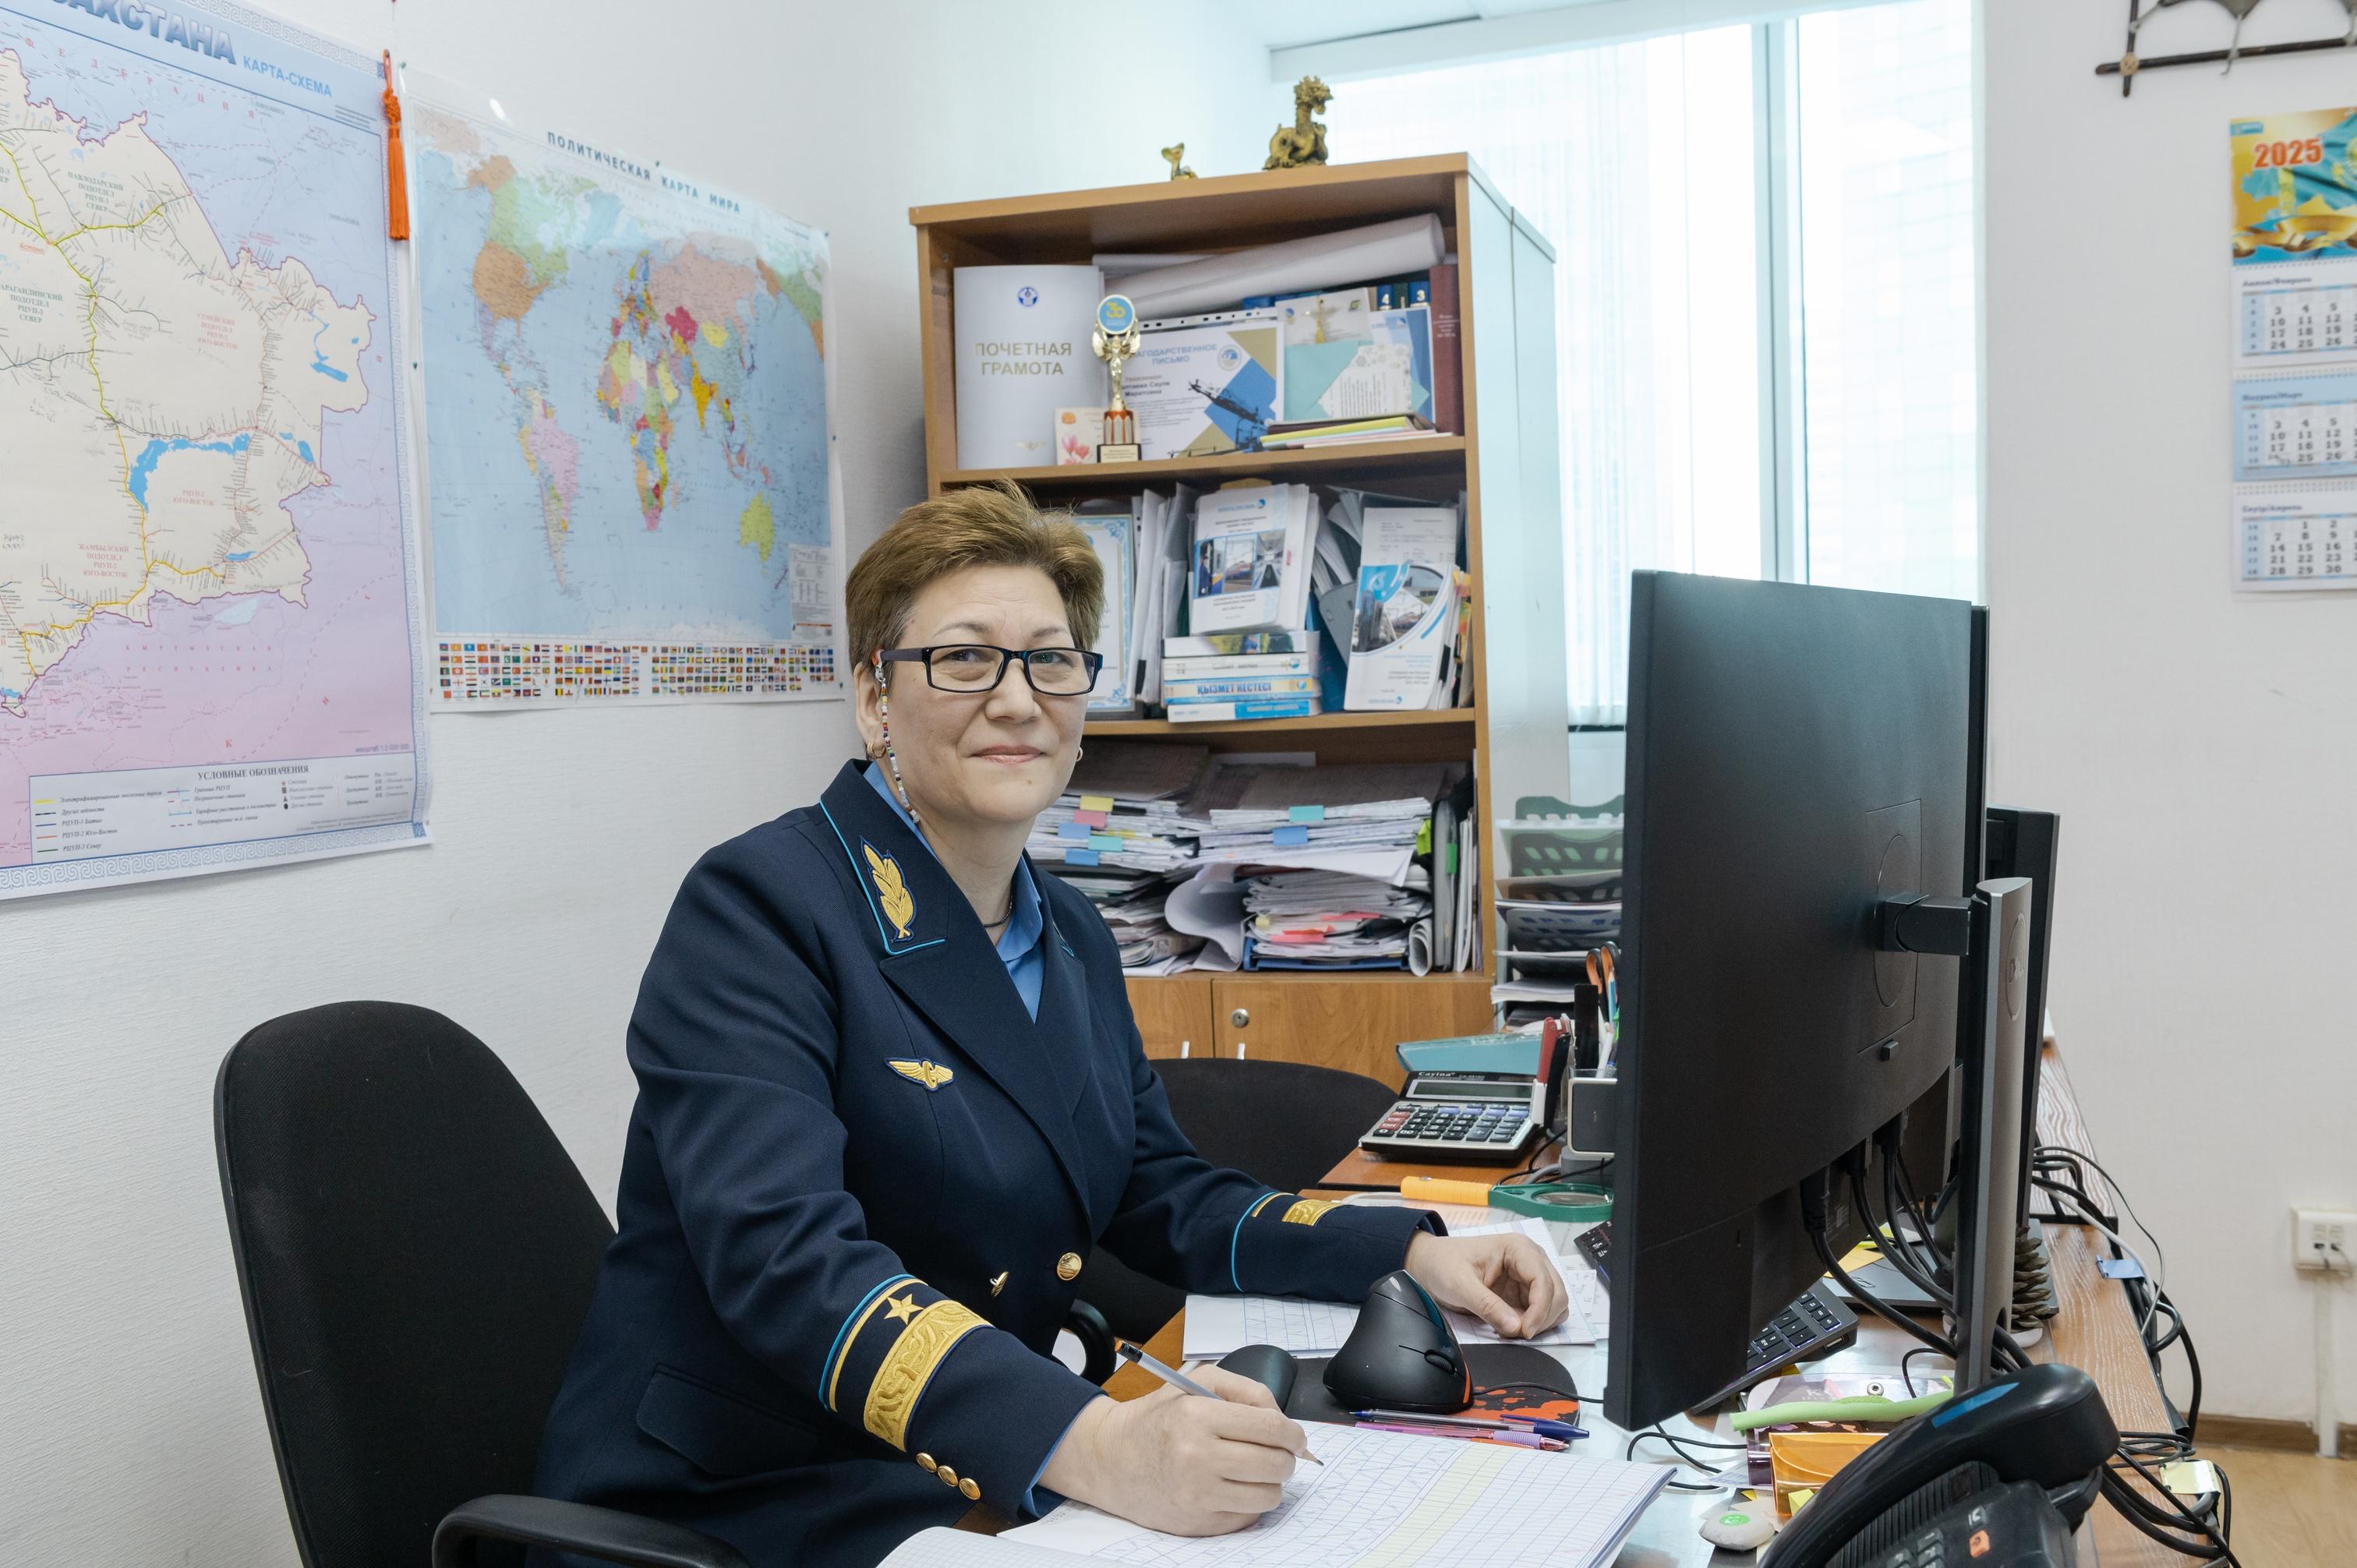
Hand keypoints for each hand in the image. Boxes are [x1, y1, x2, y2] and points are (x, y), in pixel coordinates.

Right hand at [1040, 1367, 1306, 1534]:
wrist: (1110, 1459)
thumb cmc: (1156, 1419)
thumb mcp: (1195, 1383)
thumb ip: (1246, 1390)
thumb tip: (1283, 1420)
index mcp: (1197, 1416)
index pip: (1270, 1428)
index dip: (1294, 1434)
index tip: (1296, 1438)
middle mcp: (1196, 1457)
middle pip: (1275, 1465)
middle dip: (1287, 1459)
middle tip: (1279, 1454)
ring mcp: (1196, 1495)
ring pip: (1268, 1496)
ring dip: (1270, 1483)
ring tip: (1254, 1471)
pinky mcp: (1196, 1522)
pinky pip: (1248, 1517)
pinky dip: (1249, 1502)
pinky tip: (1232, 1487)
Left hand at [1404, 1231, 1568, 1338]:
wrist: (1430, 1264)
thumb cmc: (1443, 1264)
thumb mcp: (1460, 1285)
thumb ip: (1488, 1306)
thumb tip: (1517, 1328)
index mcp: (1518, 1249)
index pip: (1544, 1281)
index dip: (1540, 1309)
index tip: (1524, 1332)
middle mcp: (1531, 1259)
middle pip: (1557, 1294)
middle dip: (1541, 1318)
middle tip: (1515, 1333)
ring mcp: (1529, 1276)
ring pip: (1555, 1305)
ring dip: (1539, 1322)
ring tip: (1510, 1329)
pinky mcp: (1524, 1292)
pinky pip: (1541, 1312)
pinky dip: (1533, 1324)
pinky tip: (1510, 1326)